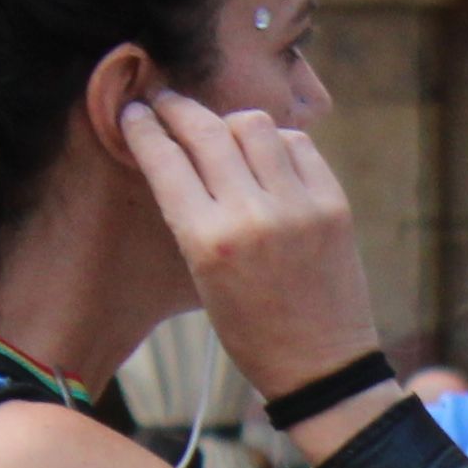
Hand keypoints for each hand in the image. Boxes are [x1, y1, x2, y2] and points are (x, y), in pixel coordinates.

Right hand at [116, 93, 382, 413]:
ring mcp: (298, 206)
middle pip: (206, 129)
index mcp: (209, 242)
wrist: (321, 364)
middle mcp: (253, 216)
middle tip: (166, 102)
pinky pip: (298, 144)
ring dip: (230, 122)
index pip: (165, 160)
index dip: (143, 126)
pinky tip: (267, 157)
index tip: (133, 110)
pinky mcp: (334, 204)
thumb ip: (190, 213)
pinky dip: (276, 142)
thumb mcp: (200, 277)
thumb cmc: (249, 329)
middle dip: (177, 108)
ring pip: (254, 124)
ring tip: (223, 134)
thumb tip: (177, 150)